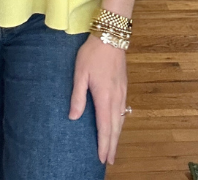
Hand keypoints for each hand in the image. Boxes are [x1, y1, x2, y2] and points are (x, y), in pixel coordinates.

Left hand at [68, 34, 127, 164]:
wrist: (110, 36)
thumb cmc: (92, 54)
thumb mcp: (80, 73)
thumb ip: (77, 96)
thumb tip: (73, 117)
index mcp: (104, 97)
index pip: (105, 127)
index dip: (104, 144)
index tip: (103, 158)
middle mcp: (116, 97)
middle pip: (115, 127)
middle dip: (112, 145)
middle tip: (110, 160)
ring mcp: (122, 91)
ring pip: (121, 119)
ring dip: (117, 135)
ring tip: (113, 147)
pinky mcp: (124, 86)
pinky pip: (124, 110)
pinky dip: (120, 122)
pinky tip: (117, 124)